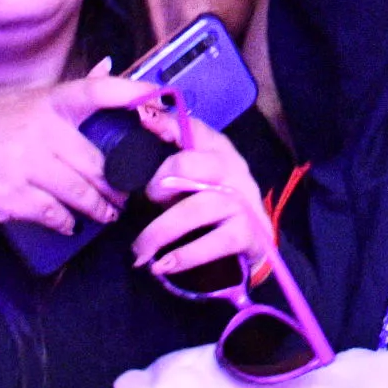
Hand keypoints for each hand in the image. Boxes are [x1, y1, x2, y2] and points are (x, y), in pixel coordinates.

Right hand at [0, 66, 165, 235]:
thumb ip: (63, 95)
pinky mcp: (12, 197)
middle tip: (129, 191)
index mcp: (40, 102)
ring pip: (82, 190)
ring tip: (107, 213)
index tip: (160, 98)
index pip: (96, 90)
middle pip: (98, 159)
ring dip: (99, 207)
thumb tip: (111, 67)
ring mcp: (25, 164)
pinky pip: (54, 213)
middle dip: (119, 182)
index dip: (132, 92)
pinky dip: (65, 221)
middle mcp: (37, 129)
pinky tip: (68, 223)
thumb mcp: (13, 105)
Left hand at [130, 102, 274, 278]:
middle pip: (189, 164)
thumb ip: (168, 162)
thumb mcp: (190, 179)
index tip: (141, 121)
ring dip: (160, 231)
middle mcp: (233, 169)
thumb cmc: (208, 205)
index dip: (165, 123)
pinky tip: (162, 266)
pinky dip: (184, 256)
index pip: (192, 128)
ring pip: (197, 208)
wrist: (249, 243)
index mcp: (218, 149)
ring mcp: (243, 202)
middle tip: (146, 203)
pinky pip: (214, 243)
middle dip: (158, 185)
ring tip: (140, 251)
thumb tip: (138, 130)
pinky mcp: (248, 233)